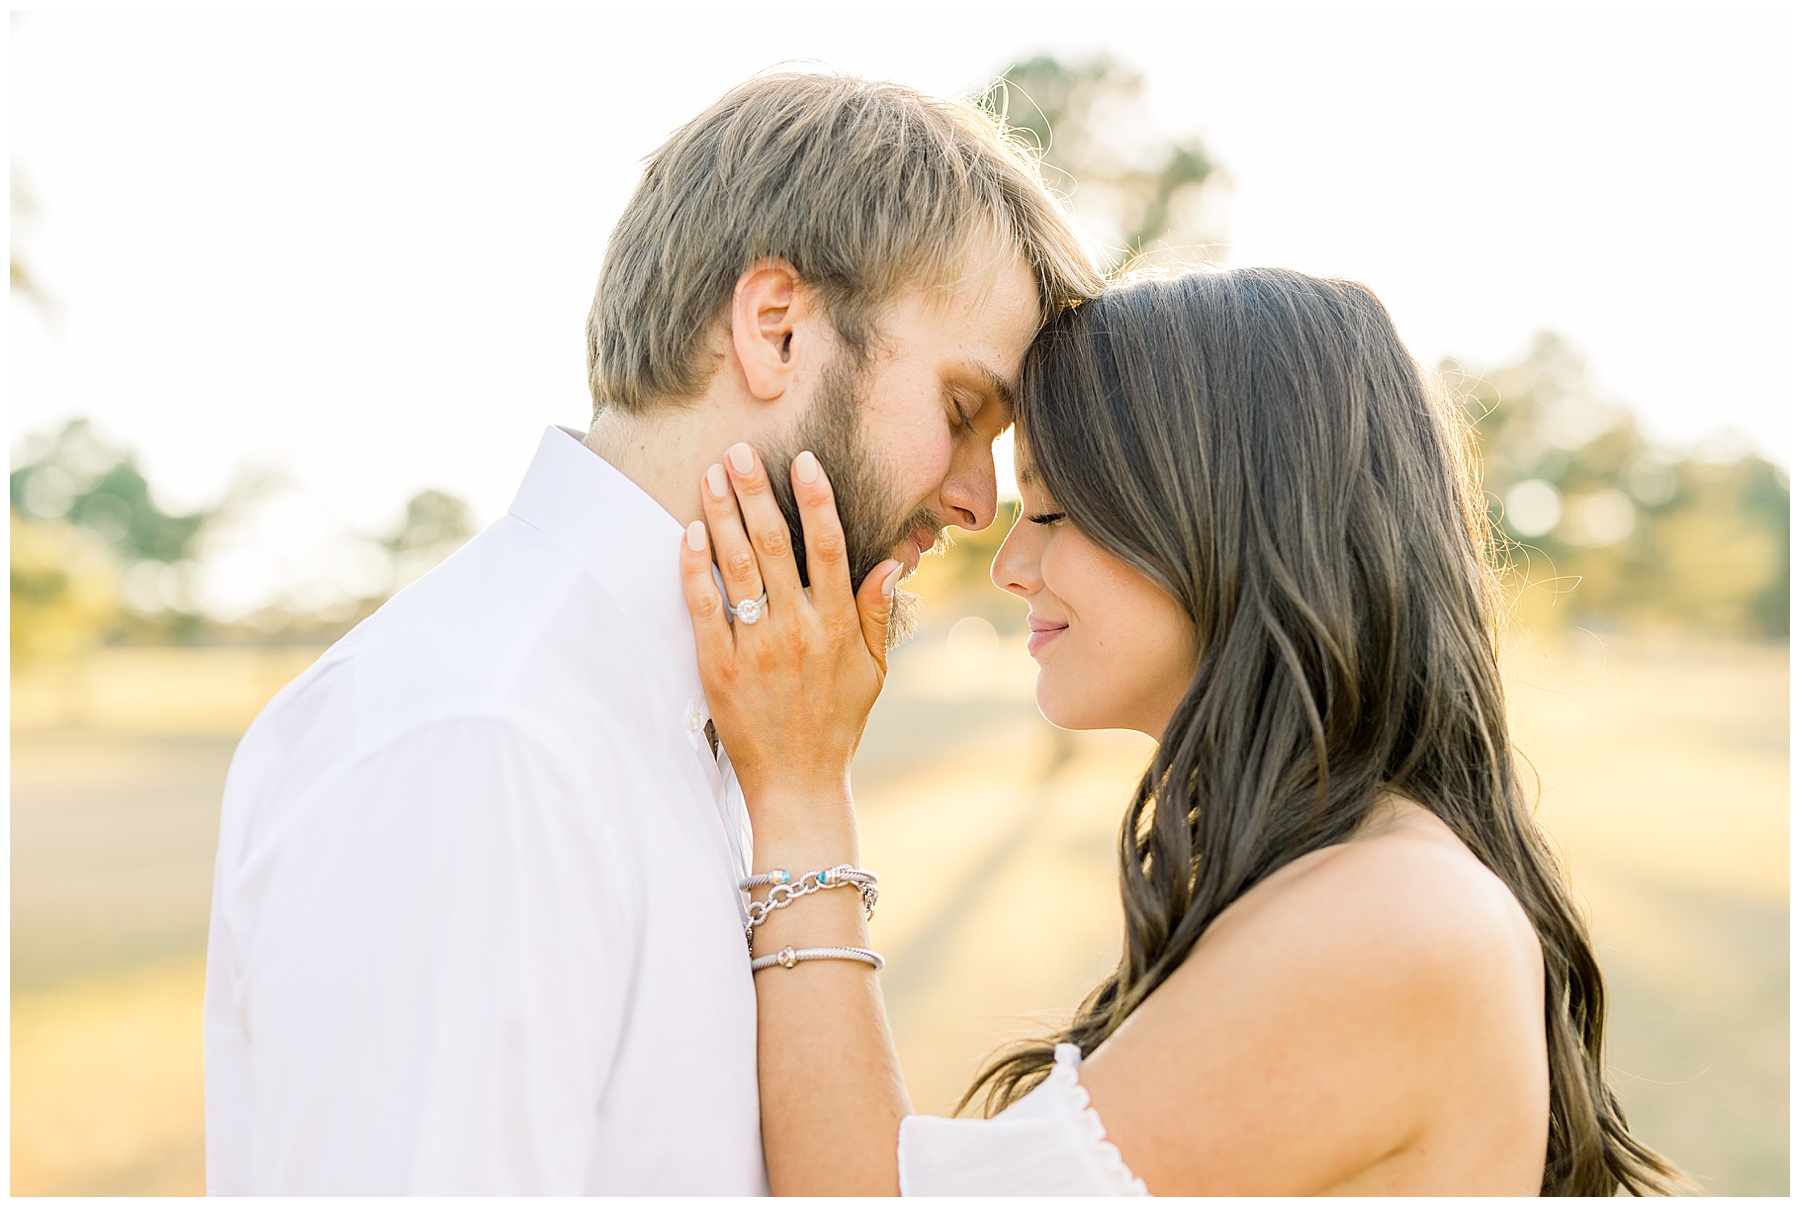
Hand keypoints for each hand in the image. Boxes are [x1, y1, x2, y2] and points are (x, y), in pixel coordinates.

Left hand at [679, 442, 901, 829]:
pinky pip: (705, 609)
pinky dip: (696, 569)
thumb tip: (891, 559)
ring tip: (711, 476)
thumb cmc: (837, 723)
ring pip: (739, 568)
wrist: (798, 782)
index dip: (815, 499)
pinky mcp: (720, 667)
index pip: (830, 546)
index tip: (801, 459)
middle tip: (738, 451)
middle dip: (756, 492)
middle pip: (776, 545)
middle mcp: (800, 629)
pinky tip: (689, 535)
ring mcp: (758, 648)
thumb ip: (877, 612)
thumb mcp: (873, 669)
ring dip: (723, 516)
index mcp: (838, 624)